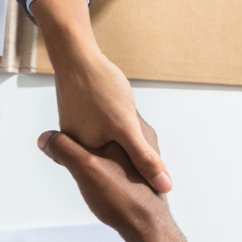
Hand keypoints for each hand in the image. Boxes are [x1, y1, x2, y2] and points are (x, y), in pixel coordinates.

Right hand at [31, 0, 171, 192]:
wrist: (77, 54)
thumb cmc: (99, 88)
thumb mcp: (126, 127)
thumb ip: (144, 158)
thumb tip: (165, 187)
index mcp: (84, 157)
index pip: (120, 175)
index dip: (140, 173)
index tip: (152, 167)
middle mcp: (78, 147)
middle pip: (114, 159)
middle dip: (131, 154)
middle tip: (141, 137)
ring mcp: (79, 130)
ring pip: (110, 142)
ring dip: (123, 136)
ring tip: (128, 120)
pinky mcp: (82, 116)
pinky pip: (104, 126)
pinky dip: (114, 121)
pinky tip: (119, 107)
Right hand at [37, 128, 192, 241]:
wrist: (149, 230)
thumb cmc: (124, 199)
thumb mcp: (85, 168)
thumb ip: (64, 149)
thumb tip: (46, 138)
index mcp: (132, 132)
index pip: (105, 112)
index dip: (82, 120)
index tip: (69, 126)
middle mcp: (143, 142)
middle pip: (108, 131)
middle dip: (89, 139)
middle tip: (76, 150)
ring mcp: (143, 160)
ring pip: (115, 148)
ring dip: (98, 155)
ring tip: (88, 169)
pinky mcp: (142, 176)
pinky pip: (119, 164)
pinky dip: (107, 168)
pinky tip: (102, 182)